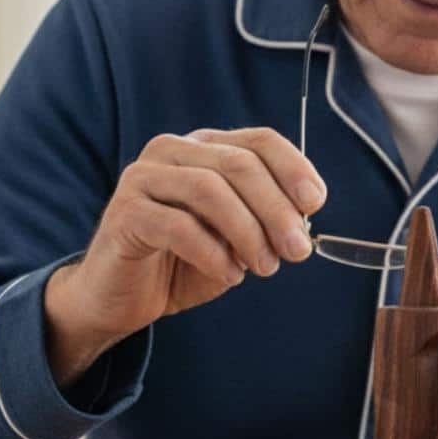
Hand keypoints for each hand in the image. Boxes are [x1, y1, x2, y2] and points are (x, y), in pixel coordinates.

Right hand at [46, 128, 326, 376]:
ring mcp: (143, 178)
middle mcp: (172, 151)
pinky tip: (228, 275)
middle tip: (297, 251)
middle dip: (276, 209)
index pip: (259, 140)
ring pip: (209, 190)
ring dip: (247, 232)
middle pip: (239, 164)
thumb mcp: (236, 239)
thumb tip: (302, 220)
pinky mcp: (125, 213)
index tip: (315, 204)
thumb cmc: (183, 263)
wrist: (122, 297)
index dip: (293, 168)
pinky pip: (178, 226)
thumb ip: (265, 222)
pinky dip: (212, 253)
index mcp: (205, 148)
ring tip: (264, 267)